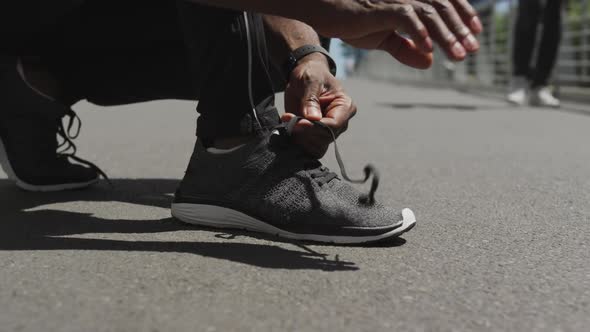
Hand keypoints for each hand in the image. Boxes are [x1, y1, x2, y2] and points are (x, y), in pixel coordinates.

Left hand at [283, 53, 355, 157]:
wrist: (304, 78)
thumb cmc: (311, 74)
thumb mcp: (310, 80)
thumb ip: (311, 99)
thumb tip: (313, 118)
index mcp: (345, 107)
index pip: (333, 125)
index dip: (315, 127)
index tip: (298, 122)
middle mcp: (340, 122)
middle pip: (325, 138)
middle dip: (305, 131)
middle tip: (288, 118)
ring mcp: (328, 131)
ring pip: (317, 145)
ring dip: (300, 137)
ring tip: (288, 120)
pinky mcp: (316, 136)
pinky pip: (309, 147)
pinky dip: (297, 141)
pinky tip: (288, 128)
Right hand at [306, 0, 481, 67]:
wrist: (325, 10)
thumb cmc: (352, 19)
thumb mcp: (383, 38)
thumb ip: (405, 49)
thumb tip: (428, 62)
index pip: (444, 1)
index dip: (463, 14)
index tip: (475, 33)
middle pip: (442, 8)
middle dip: (460, 29)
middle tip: (472, 50)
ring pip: (429, 14)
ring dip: (446, 36)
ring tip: (457, 55)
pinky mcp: (380, 8)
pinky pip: (406, 17)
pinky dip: (419, 34)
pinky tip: (428, 50)